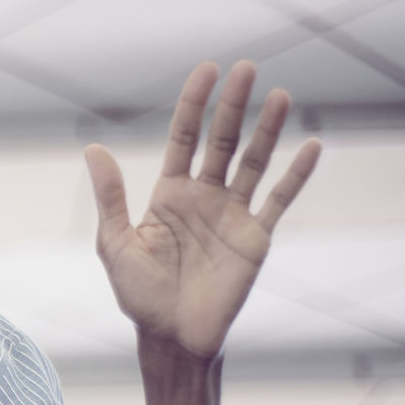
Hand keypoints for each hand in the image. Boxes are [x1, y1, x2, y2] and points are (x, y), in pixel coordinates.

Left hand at [84, 61, 320, 358]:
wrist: (171, 337)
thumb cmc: (139, 294)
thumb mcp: (115, 243)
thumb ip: (110, 197)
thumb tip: (92, 148)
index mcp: (169, 195)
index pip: (184, 138)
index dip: (194, 105)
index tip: (207, 70)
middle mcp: (204, 198)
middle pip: (221, 141)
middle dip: (233, 106)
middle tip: (246, 68)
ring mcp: (232, 216)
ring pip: (253, 163)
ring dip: (268, 131)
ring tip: (281, 95)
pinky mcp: (255, 238)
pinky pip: (278, 200)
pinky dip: (296, 175)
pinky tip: (311, 145)